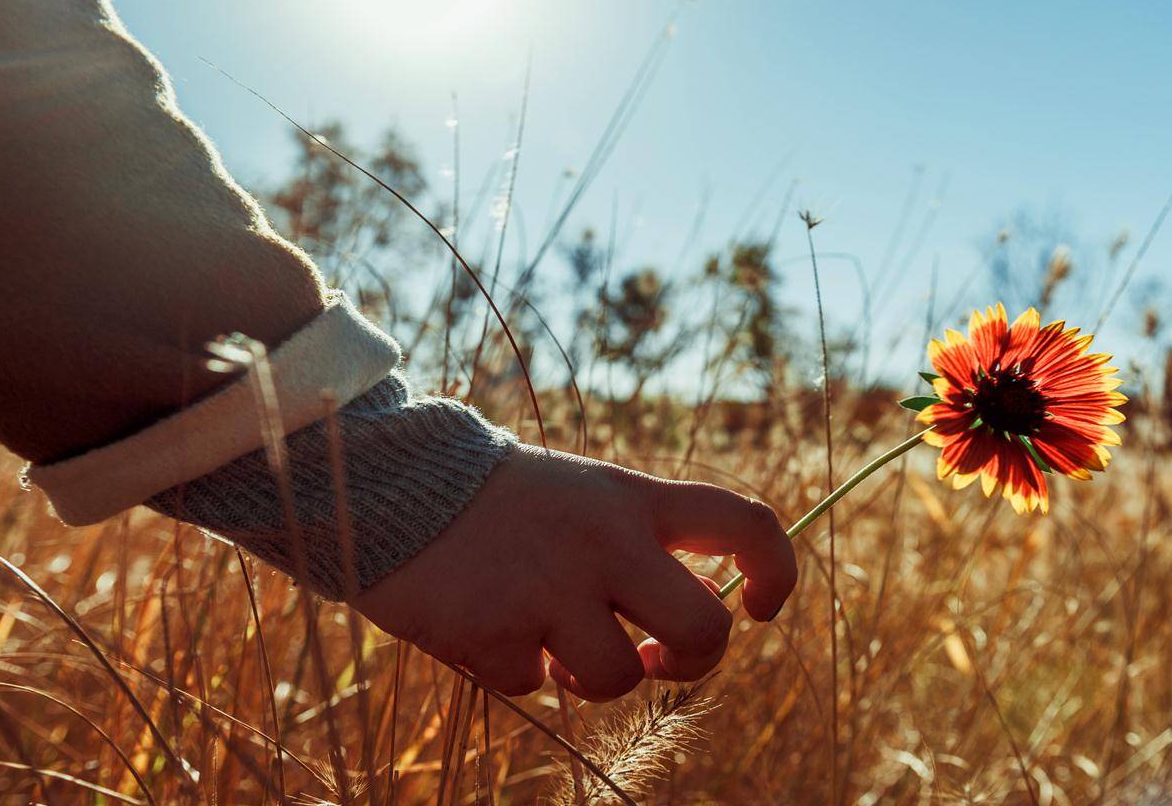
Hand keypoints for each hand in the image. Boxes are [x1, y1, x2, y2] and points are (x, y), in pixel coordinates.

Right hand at [352, 446, 796, 700]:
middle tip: (658, 657)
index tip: (757, 608)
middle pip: (704, 629)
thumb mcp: (586, 494)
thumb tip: (690, 623)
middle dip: (694, 662)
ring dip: (591, 676)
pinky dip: (518, 669)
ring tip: (555, 644)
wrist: (395, 485)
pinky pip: (534, 687)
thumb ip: (642, 542)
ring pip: (616, 680)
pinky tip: (489, 624)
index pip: (745, 523)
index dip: (776, 573)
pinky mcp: (495, 633)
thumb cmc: (504, 502)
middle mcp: (606, 542)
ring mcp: (551, 589)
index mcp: (634, 499)